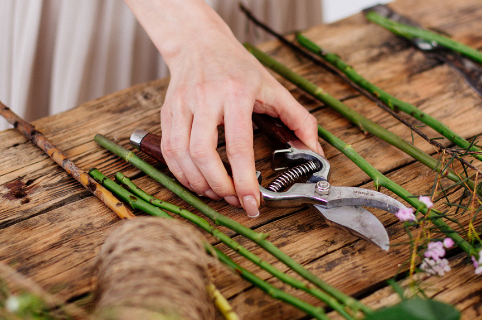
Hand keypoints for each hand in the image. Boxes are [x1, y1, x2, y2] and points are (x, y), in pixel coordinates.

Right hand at [125, 0, 322, 216]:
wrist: (200, 43)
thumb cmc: (238, 67)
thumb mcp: (274, 87)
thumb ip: (298, 119)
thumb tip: (314, 150)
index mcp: (236, 94)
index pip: (238, 146)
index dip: (245, 181)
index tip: (253, 202)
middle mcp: (205, 99)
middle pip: (204, 154)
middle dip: (219, 186)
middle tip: (234, 200)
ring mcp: (182, 105)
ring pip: (182, 155)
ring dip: (198, 183)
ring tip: (217, 194)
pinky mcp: (167, 112)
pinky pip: (169, 150)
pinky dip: (181, 173)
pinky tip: (196, 181)